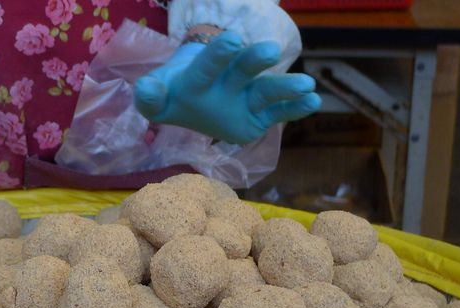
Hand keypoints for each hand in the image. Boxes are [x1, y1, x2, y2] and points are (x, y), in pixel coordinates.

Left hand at [134, 32, 320, 144]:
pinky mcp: (260, 116)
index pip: (209, 64)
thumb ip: (150, 95)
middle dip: (254, 60)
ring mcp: (247, 97)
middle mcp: (229, 80)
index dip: (219, 53)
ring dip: (285, 87)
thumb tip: (145, 89)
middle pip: (243, 70)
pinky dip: (296, 108)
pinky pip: (279, 112)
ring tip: (306, 84)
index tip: (234, 39)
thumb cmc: (174, 95)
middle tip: (269, 51)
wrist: (194, 95)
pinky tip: (314, 101)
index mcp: (202, 75)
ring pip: (267, 90)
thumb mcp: (157, 98)